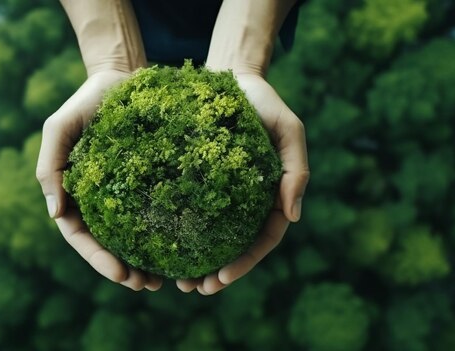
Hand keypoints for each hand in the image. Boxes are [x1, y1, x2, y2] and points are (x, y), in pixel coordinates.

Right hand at [36, 70, 162, 290]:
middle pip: (107, 244)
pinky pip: (154, 213)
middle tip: (147, 285)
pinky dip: (164, 234)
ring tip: (165, 281)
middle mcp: (98, 198)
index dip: (98, 259)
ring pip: (132, 236)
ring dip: (144, 261)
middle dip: (123, 269)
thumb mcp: (59, 127)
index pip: (80, 236)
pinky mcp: (147, 182)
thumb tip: (54, 213)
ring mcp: (124, 192)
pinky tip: (181, 248)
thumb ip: (50, 165)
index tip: (121, 275)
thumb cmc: (86, 100)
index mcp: (74, 192)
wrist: (122, 78)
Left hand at [176, 74, 308, 293]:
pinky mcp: (198, 180)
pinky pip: (189, 211)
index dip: (245, 263)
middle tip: (195, 290)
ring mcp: (222, 192)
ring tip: (176, 283)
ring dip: (197, 262)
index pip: (263, 239)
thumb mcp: (288, 129)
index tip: (222, 279)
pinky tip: (160, 246)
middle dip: (219, 273)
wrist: (230, 76)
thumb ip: (295, 170)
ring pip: (212, 236)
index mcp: (270, 195)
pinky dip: (179, 232)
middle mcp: (246, 200)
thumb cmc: (263, 102)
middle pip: (235, 246)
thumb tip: (292, 217)